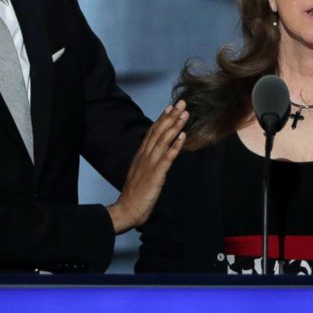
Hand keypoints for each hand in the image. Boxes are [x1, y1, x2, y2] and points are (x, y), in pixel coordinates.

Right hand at [105, 100, 187, 233]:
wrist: (128, 209)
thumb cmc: (135, 193)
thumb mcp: (140, 172)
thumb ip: (147, 160)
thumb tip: (156, 152)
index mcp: (141, 155)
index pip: (152, 132)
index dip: (162, 118)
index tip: (170, 107)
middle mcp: (145, 155)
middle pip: (159, 131)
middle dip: (171, 116)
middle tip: (181, 103)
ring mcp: (150, 163)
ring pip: (164, 140)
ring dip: (175, 126)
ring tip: (185, 114)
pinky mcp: (156, 174)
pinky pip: (167, 157)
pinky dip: (175, 146)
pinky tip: (183, 136)